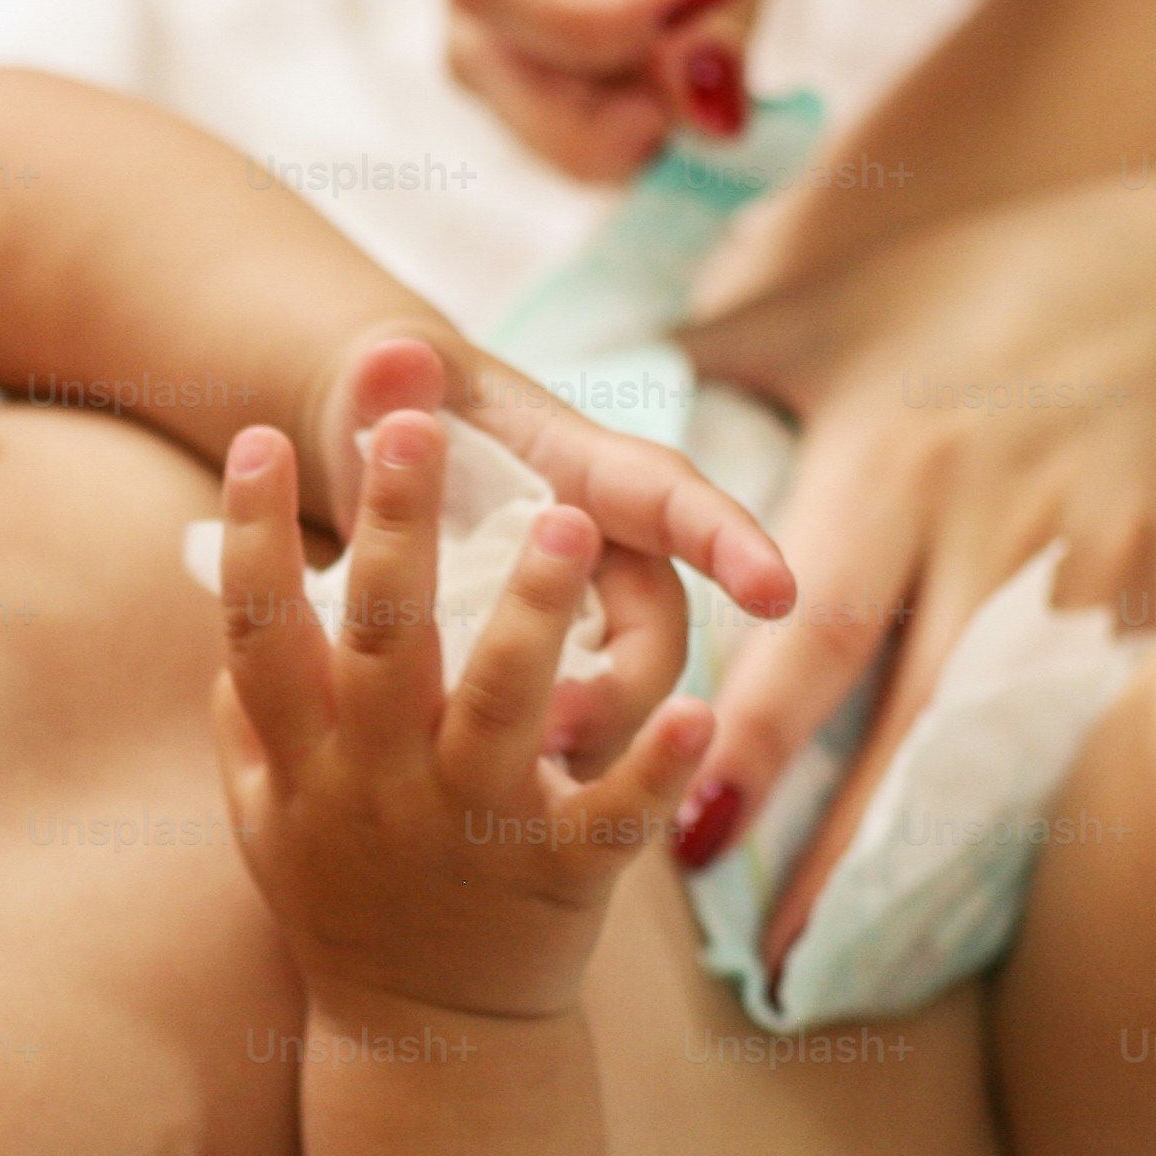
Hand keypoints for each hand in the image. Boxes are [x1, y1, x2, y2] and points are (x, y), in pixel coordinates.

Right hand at [211, 411, 713, 1021]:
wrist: (425, 1042)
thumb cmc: (346, 906)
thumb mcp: (268, 823)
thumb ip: (246, 726)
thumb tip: (223, 624)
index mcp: (306, 765)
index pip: (259, 635)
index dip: (253, 538)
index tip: (260, 440)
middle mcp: (380, 789)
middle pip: (382, 640)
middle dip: (393, 527)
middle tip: (411, 424)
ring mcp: (472, 828)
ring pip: (502, 704)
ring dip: (535, 612)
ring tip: (569, 523)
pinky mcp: (562, 872)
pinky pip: (615, 813)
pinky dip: (656, 765)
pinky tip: (696, 709)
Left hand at [304, 326, 794, 774]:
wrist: (378, 477)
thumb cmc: (407, 428)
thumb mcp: (389, 403)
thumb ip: (395, 382)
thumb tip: (394, 353)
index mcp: (586, 474)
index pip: (675, 503)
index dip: (731, 543)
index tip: (777, 592)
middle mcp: (608, 555)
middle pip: (656, 637)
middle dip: (625, 686)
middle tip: (556, 727)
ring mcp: (582, 628)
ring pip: (618, 705)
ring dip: (583, 738)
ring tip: (519, 768)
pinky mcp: (545, 686)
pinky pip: (575, 743)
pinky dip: (553, 770)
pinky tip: (506, 802)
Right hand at [445, 0, 966, 179]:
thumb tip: (696, 119)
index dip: (587, 30)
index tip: (709, 13)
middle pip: (482, 37)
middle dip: (578, 110)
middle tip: (697, 136)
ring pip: (513, 72)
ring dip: (602, 127)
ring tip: (718, 120)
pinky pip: (572, 72)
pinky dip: (633, 111)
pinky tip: (714, 103)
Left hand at [667, 186, 1155, 959]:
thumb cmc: (999, 285)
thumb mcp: (849, 302)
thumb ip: (727, 354)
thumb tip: (609, 380)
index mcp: (903, 469)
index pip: (816, 639)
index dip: (752, 745)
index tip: (693, 839)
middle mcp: (1000, 533)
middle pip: (911, 724)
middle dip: (840, 847)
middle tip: (778, 952)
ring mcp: (1102, 573)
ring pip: (1004, 738)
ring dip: (936, 843)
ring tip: (869, 940)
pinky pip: (1094, 718)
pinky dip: (1034, 792)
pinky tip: (983, 869)